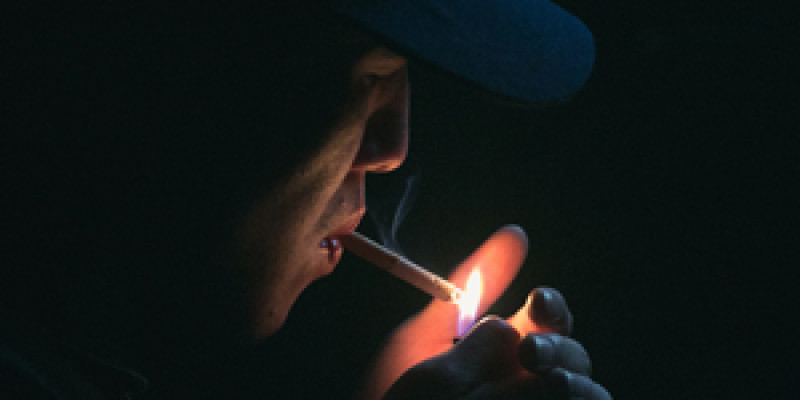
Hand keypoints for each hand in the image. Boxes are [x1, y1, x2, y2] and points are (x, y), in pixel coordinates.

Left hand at [359, 226, 610, 399]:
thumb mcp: (423, 342)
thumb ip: (467, 291)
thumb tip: (518, 233)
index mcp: (501, 350)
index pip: (547, 317)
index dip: (551, 306)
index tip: (536, 301)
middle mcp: (527, 381)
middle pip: (573, 355)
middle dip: (558, 347)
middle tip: (529, 354)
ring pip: (588, 391)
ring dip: (574, 382)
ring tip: (546, 381)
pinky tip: (555, 396)